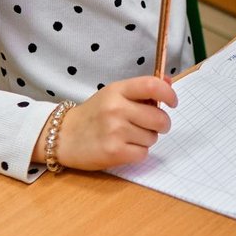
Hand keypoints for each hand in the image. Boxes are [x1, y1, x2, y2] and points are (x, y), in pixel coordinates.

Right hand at [42, 76, 175, 170]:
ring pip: (152, 138)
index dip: (169, 94)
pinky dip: (137, 153)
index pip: (152, 86)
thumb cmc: (93, 114)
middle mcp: (116, 108)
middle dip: (161, 124)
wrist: (63, 136)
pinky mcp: (114, 152)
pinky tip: (123, 147)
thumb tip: (168, 82)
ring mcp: (115, 131)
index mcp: (117, 90)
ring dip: (146, 139)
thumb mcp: (114, 94)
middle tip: (150, 125)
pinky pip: (143, 154)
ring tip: (128, 136)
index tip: (172, 102)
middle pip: (159, 117)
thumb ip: (141, 89)